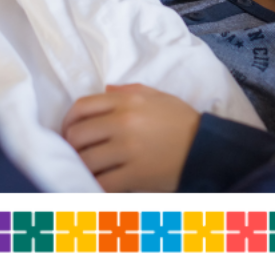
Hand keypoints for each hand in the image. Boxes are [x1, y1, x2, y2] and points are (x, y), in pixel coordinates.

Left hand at [61, 84, 200, 191]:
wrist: (207, 148)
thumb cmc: (182, 121)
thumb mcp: (158, 96)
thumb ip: (128, 91)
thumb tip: (105, 90)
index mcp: (127, 101)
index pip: (82, 106)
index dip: (68, 121)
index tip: (68, 132)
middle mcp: (124, 122)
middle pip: (78, 134)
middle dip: (70, 146)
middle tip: (74, 154)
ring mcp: (128, 149)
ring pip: (85, 160)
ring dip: (80, 167)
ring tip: (83, 170)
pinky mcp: (135, 174)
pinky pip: (102, 182)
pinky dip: (94, 185)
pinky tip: (96, 185)